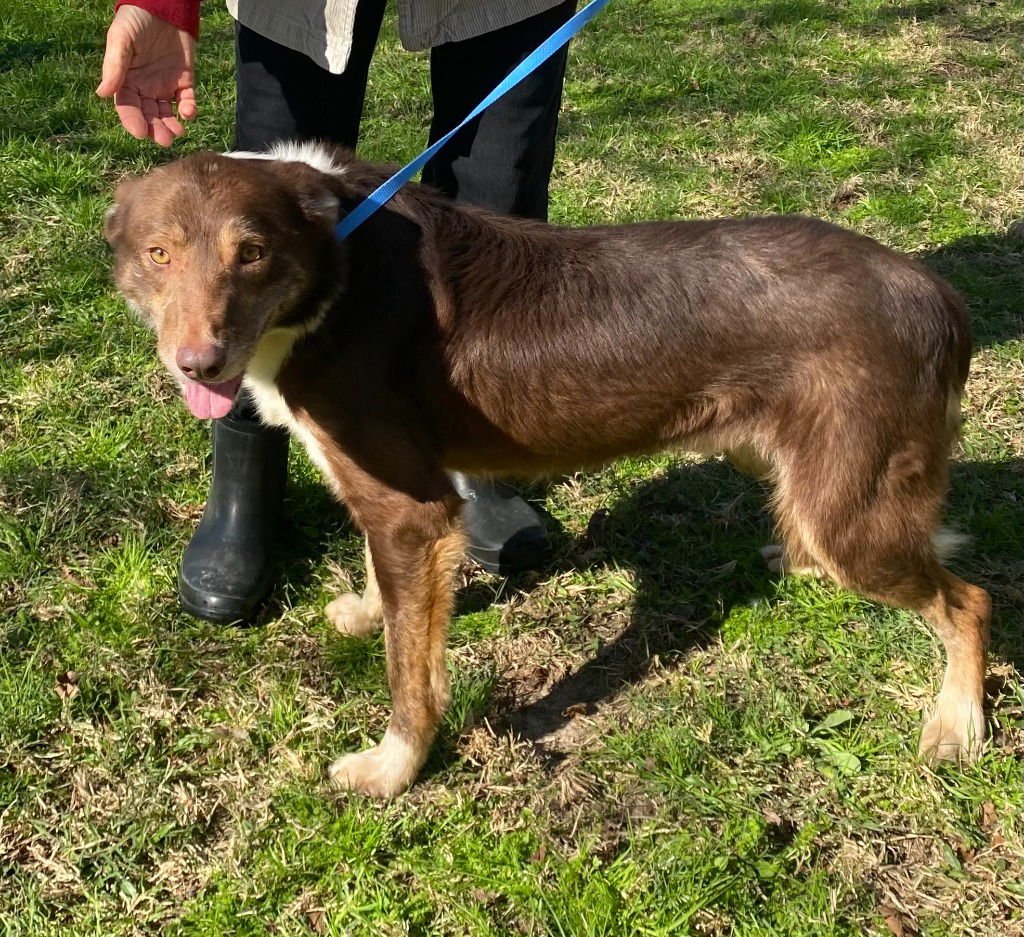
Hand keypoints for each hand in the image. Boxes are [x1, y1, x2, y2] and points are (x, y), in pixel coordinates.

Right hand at [96, 5, 196, 146]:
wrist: (163, 6)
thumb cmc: (135, 19)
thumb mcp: (121, 39)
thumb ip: (114, 65)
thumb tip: (102, 93)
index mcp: (126, 80)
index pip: (127, 107)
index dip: (133, 121)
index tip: (140, 133)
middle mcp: (145, 87)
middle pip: (149, 115)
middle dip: (156, 129)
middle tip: (164, 140)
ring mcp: (165, 86)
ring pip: (168, 113)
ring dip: (172, 125)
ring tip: (177, 133)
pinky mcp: (184, 81)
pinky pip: (187, 100)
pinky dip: (189, 109)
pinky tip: (188, 113)